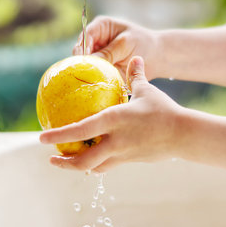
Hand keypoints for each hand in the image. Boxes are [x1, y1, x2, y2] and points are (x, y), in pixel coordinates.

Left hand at [39, 56, 182, 172]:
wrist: (184, 134)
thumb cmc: (164, 110)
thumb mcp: (147, 91)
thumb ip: (136, 76)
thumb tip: (135, 59)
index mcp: (113, 120)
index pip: (80, 130)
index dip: (59, 136)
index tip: (41, 138)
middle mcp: (114, 140)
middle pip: (83, 160)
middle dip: (64, 163)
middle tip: (51, 159)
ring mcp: (122, 153)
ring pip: (94, 167)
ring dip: (78, 167)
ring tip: (68, 163)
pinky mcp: (130, 160)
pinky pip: (109, 166)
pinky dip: (98, 166)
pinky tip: (94, 161)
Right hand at [74, 16, 159, 80]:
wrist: (157, 56)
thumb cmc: (143, 43)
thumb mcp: (125, 44)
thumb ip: (108, 52)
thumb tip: (90, 62)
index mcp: (100, 27)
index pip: (85, 36)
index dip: (82, 48)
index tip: (84, 60)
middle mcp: (96, 41)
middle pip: (81, 52)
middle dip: (82, 63)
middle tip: (84, 74)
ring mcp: (98, 56)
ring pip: (85, 65)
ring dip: (88, 73)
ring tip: (90, 81)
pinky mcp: (102, 70)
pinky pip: (94, 76)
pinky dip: (95, 80)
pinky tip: (96, 86)